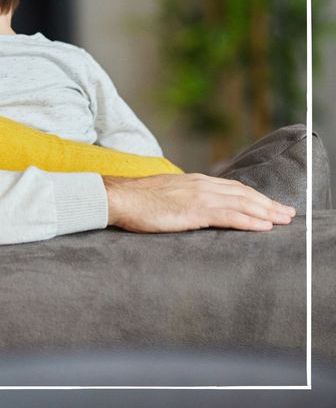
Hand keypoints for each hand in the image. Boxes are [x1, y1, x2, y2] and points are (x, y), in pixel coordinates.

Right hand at [103, 173, 295, 232]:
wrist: (118, 197)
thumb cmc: (134, 200)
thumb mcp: (162, 194)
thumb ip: (180, 198)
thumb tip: (186, 208)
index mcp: (193, 181)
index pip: (231, 187)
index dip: (253, 195)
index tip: (268, 203)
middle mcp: (200, 185)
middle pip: (243, 193)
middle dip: (267, 203)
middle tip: (287, 212)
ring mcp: (199, 197)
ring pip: (242, 203)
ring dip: (266, 211)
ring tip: (283, 220)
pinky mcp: (195, 211)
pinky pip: (230, 216)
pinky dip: (250, 221)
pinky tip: (264, 227)